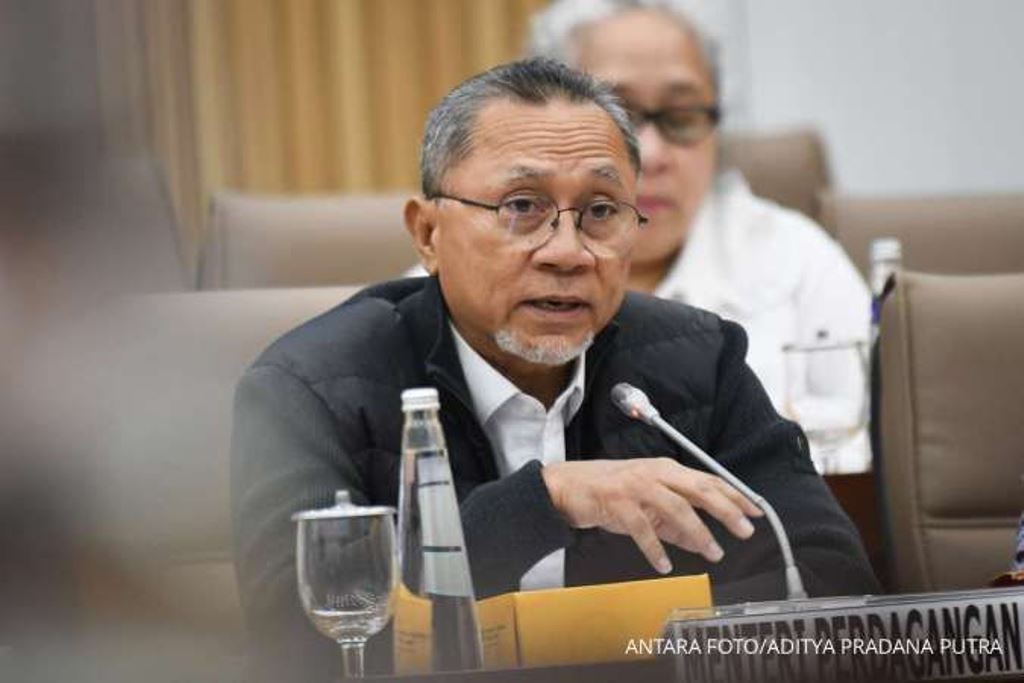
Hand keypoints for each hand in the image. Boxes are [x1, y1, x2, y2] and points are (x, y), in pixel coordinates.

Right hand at [541, 458, 762, 574]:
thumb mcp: (647, 505)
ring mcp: (636, 485)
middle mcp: (655, 473)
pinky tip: (664, 564)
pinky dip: (655, 548)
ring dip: (697, 532)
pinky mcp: (618, 502)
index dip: (734, 495)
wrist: (568, 486)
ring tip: (712, 552)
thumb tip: (700, 542)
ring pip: (676, 507)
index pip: (708, 480)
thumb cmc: (608, 492)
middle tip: (745, 530)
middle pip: (699, 489)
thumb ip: (673, 523)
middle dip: (726, 510)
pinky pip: (642, 528)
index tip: (756, 511)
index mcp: (666, 469)